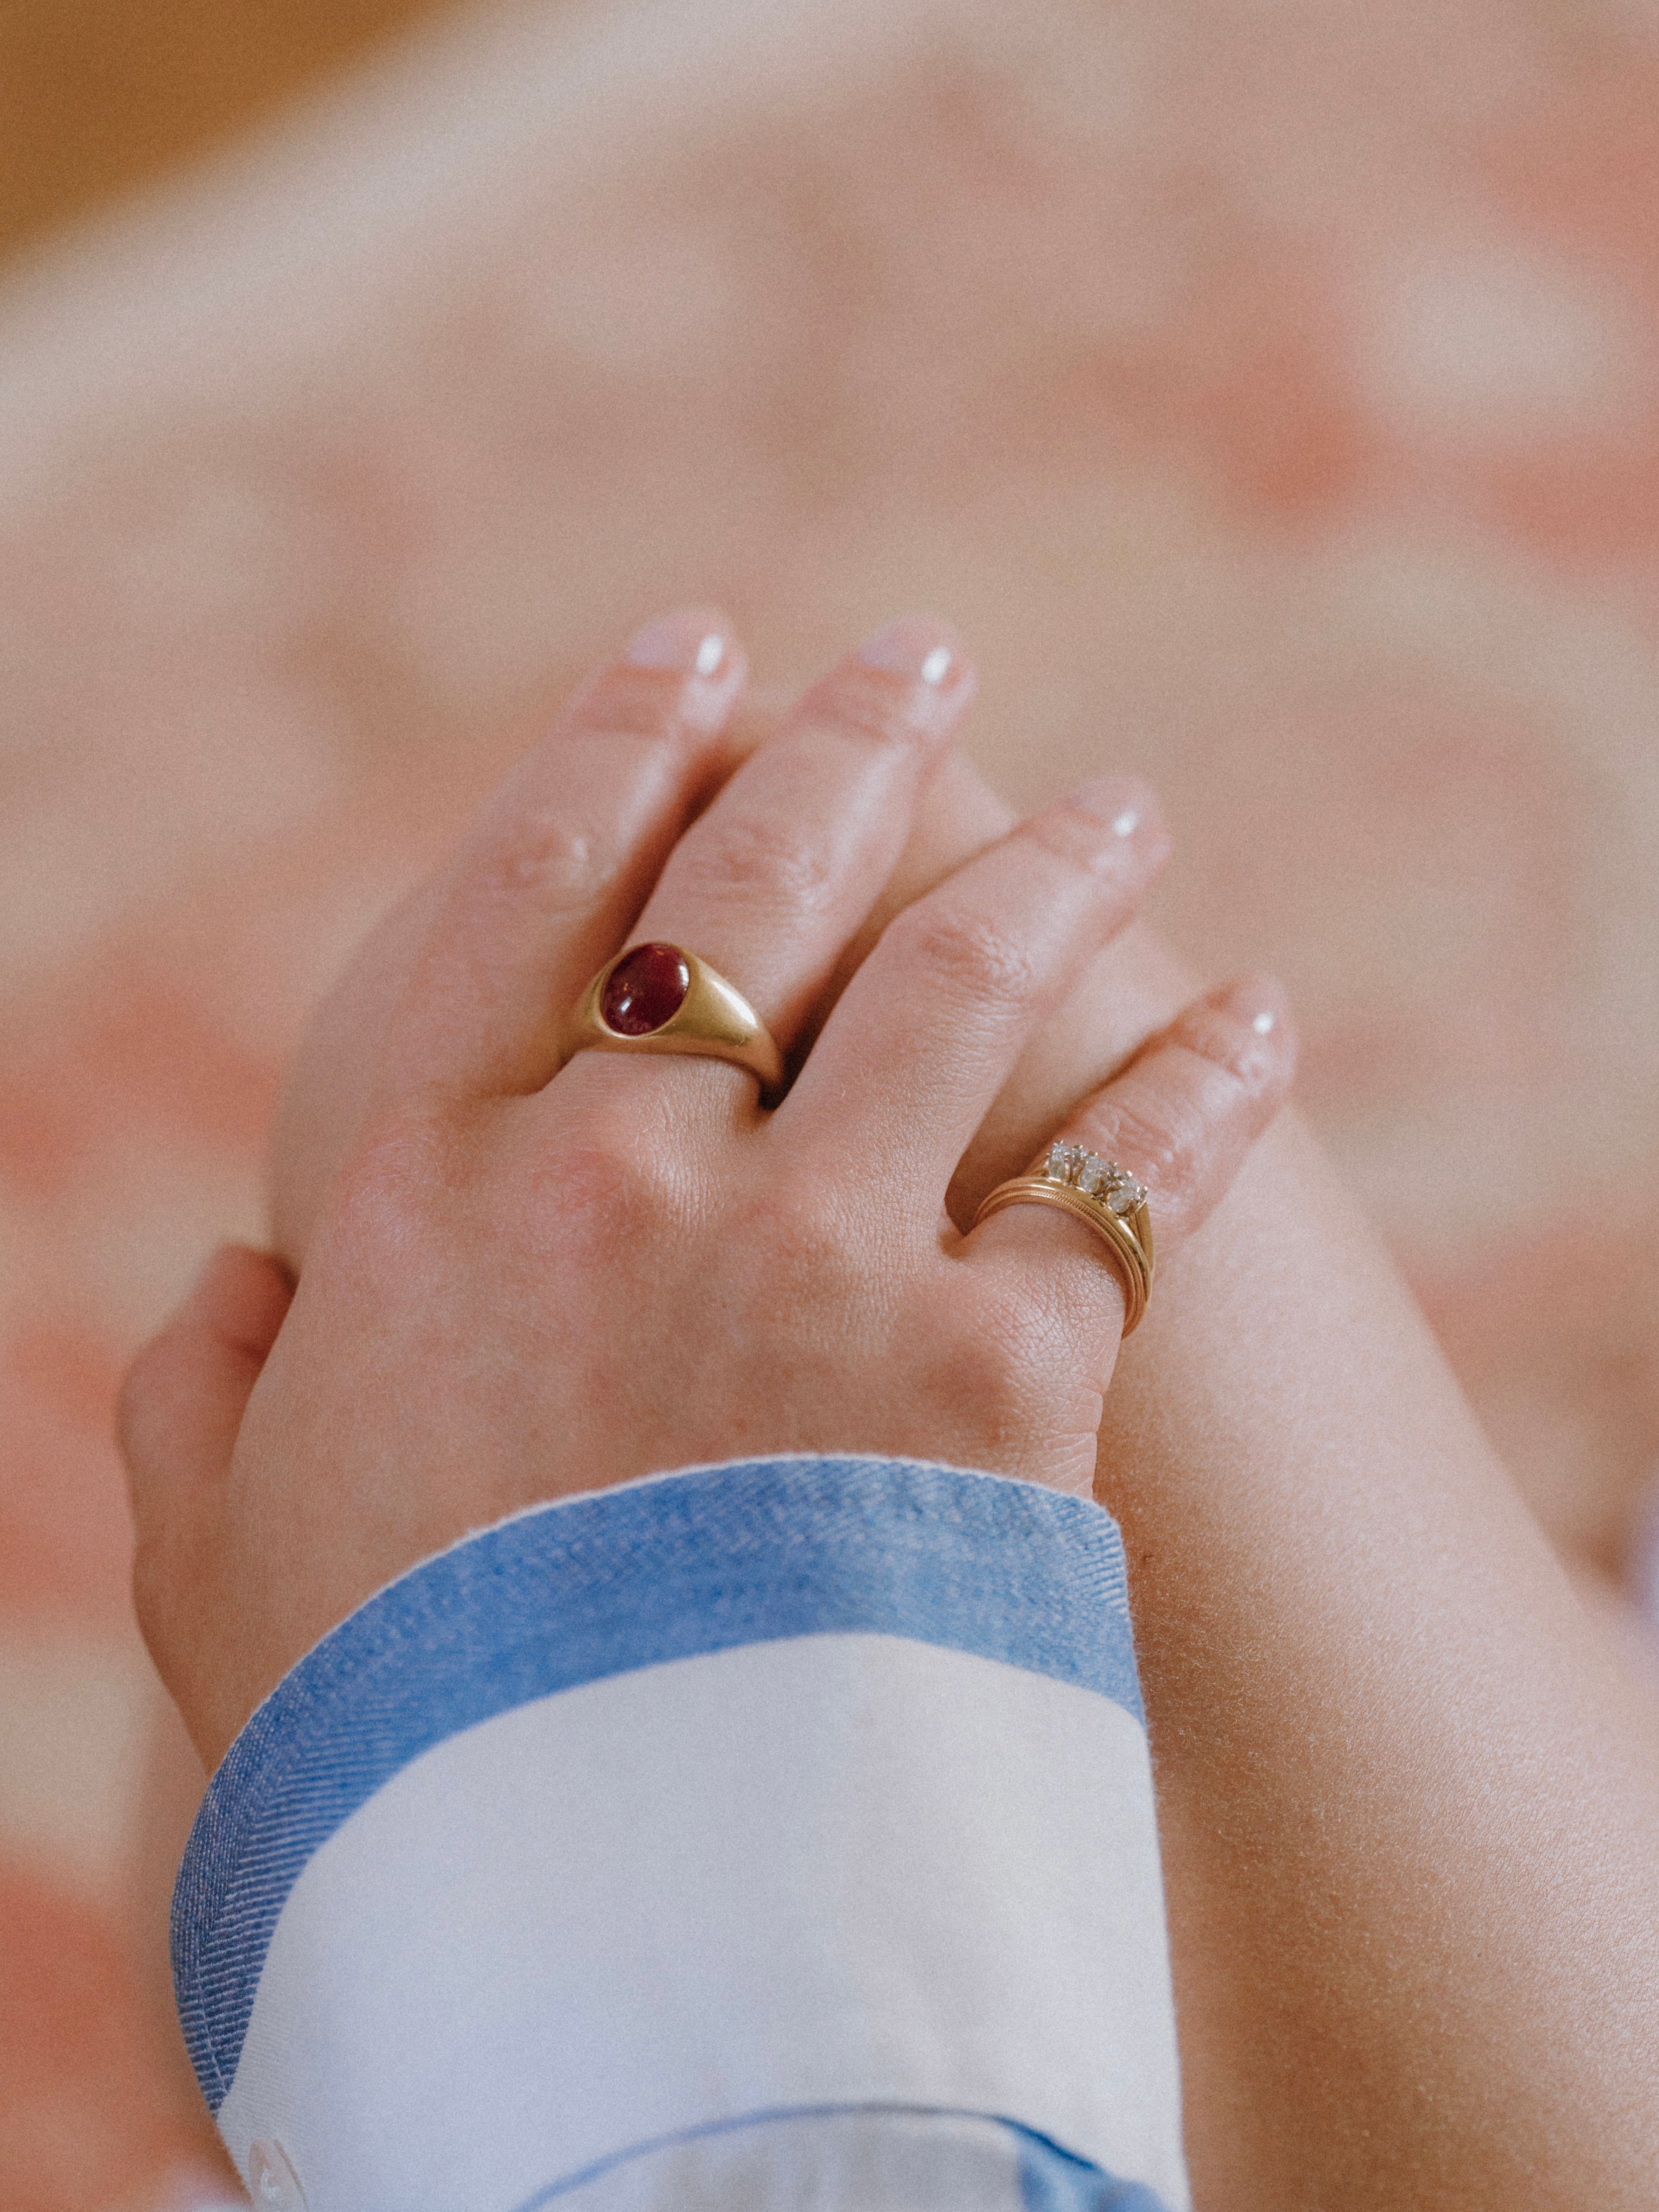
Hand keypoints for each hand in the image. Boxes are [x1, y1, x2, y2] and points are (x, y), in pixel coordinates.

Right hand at [120, 609, 1293, 1768]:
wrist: (600, 1931)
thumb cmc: (402, 1749)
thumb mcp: (226, 1572)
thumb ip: (198, 1407)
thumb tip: (218, 1281)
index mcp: (438, 1203)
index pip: (540, 902)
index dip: (621, 746)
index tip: (694, 649)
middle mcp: (629, 1188)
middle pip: (761, 895)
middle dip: (849, 750)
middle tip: (919, 660)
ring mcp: (815, 1268)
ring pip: (960, 983)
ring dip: (1053, 872)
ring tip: (1120, 810)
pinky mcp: (993, 1379)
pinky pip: (1128, 1178)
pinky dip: (1206, 1084)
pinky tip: (1261, 1013)